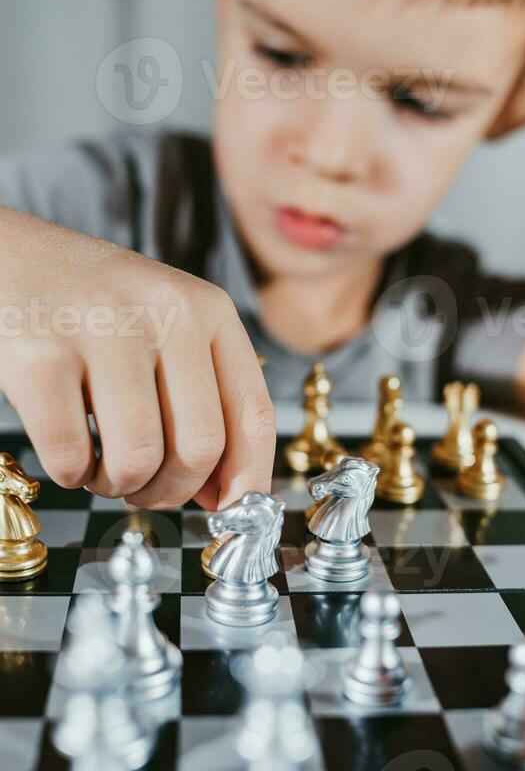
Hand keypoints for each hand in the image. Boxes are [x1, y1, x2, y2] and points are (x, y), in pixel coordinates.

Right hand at [0, 208, 275, 510]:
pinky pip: (72, 457)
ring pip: (137, 460)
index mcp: (207, 309)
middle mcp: (164, 312)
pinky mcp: (38, 355)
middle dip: (170, 491)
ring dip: (118, 486)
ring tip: (103, 466)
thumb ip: (203, 401)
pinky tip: (69, 448)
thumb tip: (222, 495)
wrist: (12, 257)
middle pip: (199, 449)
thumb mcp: (167, 330)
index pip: (253, 413)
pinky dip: (71, 474)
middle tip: (144, 488)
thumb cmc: (97, 307)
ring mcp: (100, 331)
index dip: (248, 479)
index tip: (234, 513)